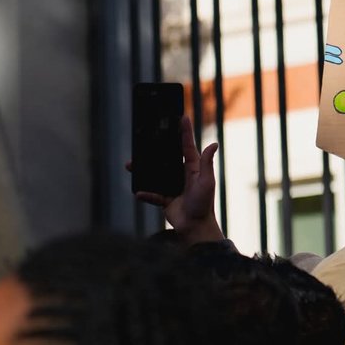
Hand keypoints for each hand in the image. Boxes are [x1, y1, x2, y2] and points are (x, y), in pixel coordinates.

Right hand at [128, 115, 223, 244]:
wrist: (195, 227)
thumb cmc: (204, 203)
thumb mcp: (207, 182)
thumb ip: (207, 163)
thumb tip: (214, 143)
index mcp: (192, 167)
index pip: (187, 146)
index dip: (185, 131)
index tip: (182, 117)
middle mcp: (181, 174)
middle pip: (166, 157)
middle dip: (156, 149)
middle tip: (146, 138)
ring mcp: (172, 186)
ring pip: (155, 174)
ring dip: (143, 170)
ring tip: (131, 165)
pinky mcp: (165, 199)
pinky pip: (152, 194)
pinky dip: (146, 194)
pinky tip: (138, 192)